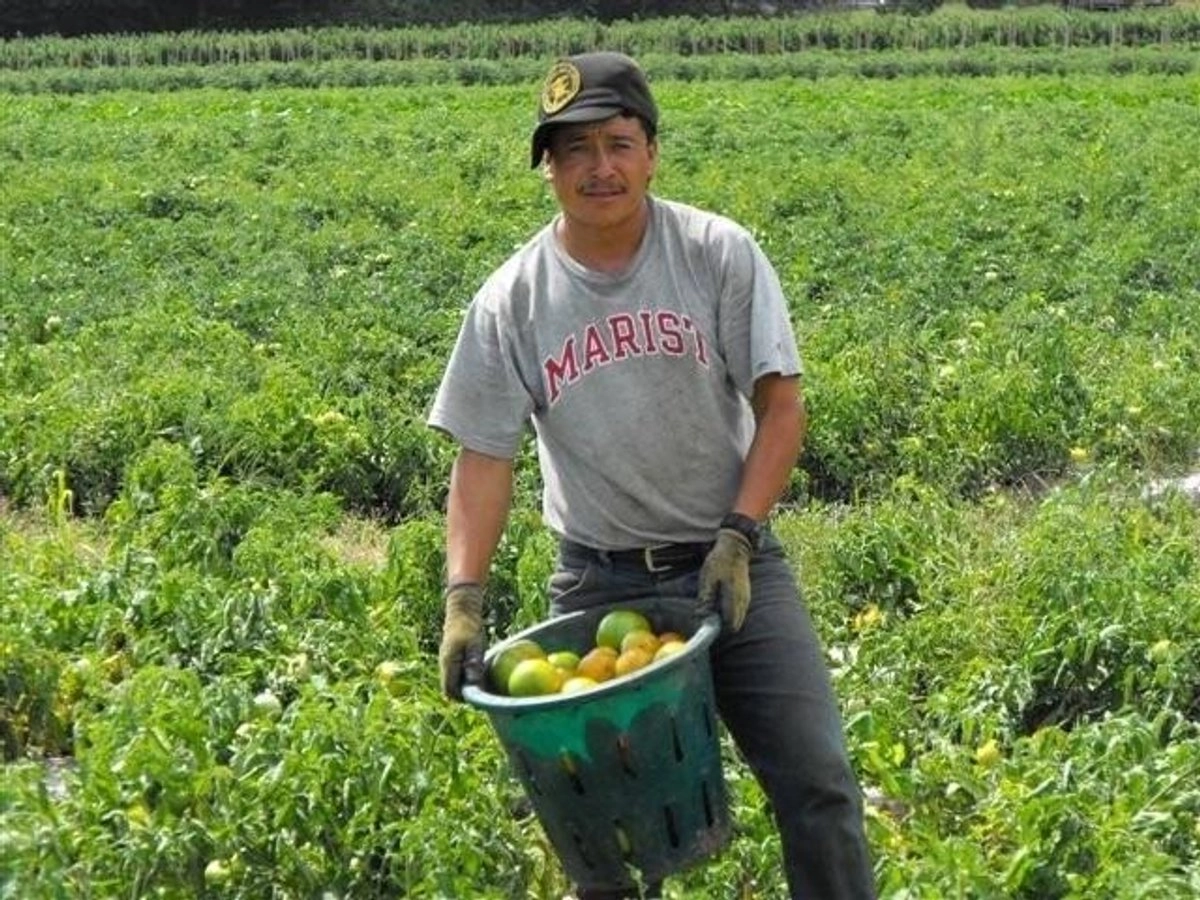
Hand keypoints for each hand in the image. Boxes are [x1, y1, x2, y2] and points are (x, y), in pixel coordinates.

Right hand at [438, 583, 484, 700]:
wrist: (461, 612)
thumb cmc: (469, 627)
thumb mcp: (475, 644)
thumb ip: (474, 663)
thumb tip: (473, 682)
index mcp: (448, 663)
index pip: (450, 690)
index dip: (462, 697)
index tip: (477, 698)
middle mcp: (444, 665)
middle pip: (450, 689)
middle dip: (463, 694)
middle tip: (481, 694)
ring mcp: (446, 662)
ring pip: (452, 682)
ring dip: (464, 686)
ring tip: (480, 682)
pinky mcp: (450, 659)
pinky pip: (455, 675)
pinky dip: (464, 678)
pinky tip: (477, 672)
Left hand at [698, 528, 752, 630]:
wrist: (734, 548)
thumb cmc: (719, 562)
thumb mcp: (707, 579)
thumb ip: (706, 599)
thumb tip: (701, 616)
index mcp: (733, 599)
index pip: (730, 625)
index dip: (719, 629)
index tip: (708, 625)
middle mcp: (743, 601)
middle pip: (735, 625)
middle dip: (723, 626)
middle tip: (709, 620)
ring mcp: (746, 598)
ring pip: (738, 618)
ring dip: (727, 619)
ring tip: (713, 611)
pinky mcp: (745, 594)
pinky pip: (740, 610)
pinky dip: (731, 612)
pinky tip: (721, 604)